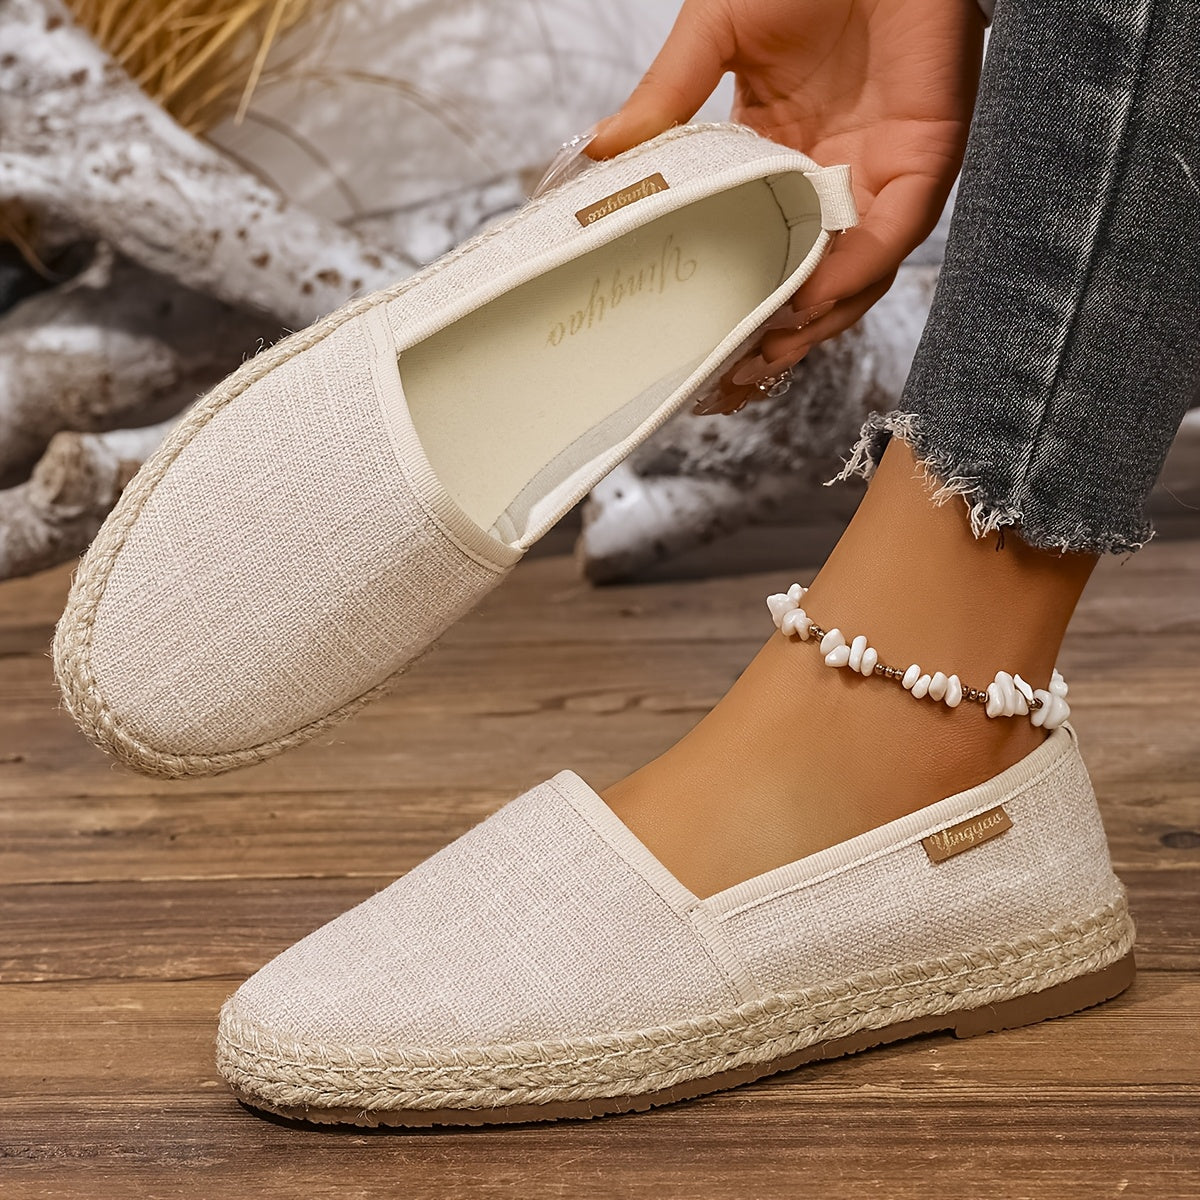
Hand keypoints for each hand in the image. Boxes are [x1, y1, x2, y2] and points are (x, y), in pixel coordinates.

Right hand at [588, 0, 984, 372]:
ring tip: (762, 355)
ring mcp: (879, 177)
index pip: (754, 252)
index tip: (693, 352)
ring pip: (854, 279)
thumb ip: (665, 99)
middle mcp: (831, 180)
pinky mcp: (926, 159)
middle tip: (725, 382)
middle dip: (770, 341)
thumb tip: (601, 156)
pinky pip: (892, 236)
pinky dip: (853, 273)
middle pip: (805, 284)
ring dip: (812, 324)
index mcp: (779, 157)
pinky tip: (812, 299)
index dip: (729, 306)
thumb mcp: (713, 34)